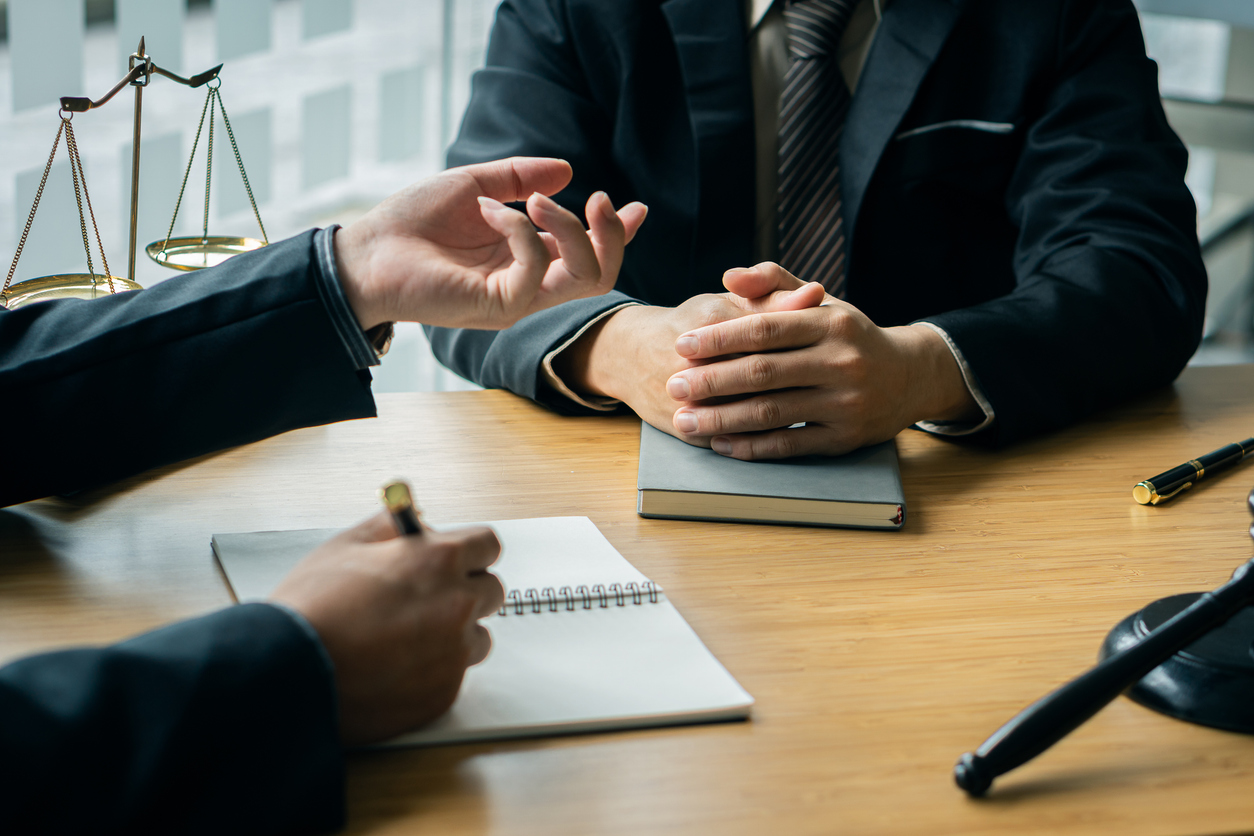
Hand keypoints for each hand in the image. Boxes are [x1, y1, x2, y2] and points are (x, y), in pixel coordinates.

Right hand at [270, 512, 504, 745]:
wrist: (289, 672)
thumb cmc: (312, 608)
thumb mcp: (346, 546)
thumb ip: (390, 527)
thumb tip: (413, 520)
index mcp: (439, 561)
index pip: (488, 545)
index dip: (468, 551)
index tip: (455, 558)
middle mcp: (457, 605)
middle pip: (491, 591)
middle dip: (465, 590)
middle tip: (426, 598)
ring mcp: (454, 653)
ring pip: (477, 637)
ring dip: (455, 634)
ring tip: (405, 638)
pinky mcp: (444, 693)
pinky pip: (454, 675)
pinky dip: (432, 670)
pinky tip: (393, 667)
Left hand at [334, 157, 648, 329]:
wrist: (364, 253)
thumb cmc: (411, 223)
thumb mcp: (473, 185)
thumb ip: (519, 179)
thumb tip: (566, 171)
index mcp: (525, 261)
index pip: (587, 257)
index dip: (619, 236)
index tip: (637, 208)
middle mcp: (527, 286)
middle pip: (601, 275)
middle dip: (611, 235)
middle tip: (597, 199)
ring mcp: (515, 300)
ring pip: (583, 278)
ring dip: (570, 228)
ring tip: (536, 199)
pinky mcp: (497, 307)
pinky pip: (535, 269)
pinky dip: (520, 229)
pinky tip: (488, 210)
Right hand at [553, 279, 827, 439]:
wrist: (630, 356)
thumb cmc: (692, 325)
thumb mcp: (729, 304)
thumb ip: (773, 299)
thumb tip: (816, 291)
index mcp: (711, 322)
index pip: (770, 336)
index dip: (806, 345)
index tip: (832, 351)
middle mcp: (694, 361)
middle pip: (761, 378)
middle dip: (800, 384)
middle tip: (831, 387)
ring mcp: (687, 399)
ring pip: (746, 413)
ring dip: (785, 415)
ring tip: (815, 411)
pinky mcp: (685, 429)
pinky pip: (730, 439)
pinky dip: (761, 441)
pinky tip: (787, 434)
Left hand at [665, 263, 979, 458]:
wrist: (909, 377)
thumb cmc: (850, 336)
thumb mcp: (821, 302)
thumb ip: (774, 283)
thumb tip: (730, 276)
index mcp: (831, 323)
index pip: (765, 329)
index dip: (720, 338)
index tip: (682, 345)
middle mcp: (842, 362)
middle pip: (763, 372)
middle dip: (712, 381)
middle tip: (674, 386)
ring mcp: (845, 403)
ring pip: (772, 412)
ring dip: (722, 418)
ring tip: (685, 420)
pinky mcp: (846, 437)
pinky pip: (790, 444)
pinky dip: (752, 446)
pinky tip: (721, 443)